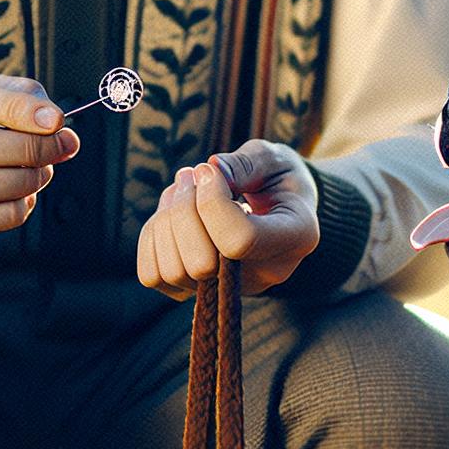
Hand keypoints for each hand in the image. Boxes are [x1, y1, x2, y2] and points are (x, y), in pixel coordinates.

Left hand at [136, 139, 320, 299]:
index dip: (211, 201)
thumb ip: (246, 163)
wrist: (280, 205)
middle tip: (192, 175)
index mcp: (296, 237)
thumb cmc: (278, 177)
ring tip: (181, 189)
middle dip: (183, 211)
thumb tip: (208, 170)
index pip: (240, 240)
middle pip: (201, 264)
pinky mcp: (198, 289)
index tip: (208, 170)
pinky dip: (152, 239)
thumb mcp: (274, 159)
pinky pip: (154, 276)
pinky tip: (170, 213)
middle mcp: (265, 274)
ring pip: (173, 272)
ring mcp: (231, 288)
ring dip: (165, 220)